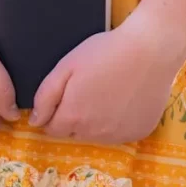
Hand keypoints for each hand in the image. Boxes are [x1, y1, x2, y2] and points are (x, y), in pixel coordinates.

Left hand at [28, 14, 184, 144]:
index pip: (51, 129)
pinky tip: (125, 99)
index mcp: (73, 117)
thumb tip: (35, 122)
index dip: (53, 114)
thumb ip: (45, 97)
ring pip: (97, 135)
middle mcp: (94, 133)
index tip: (65, 96)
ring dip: (95, 122)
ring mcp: (119, 136)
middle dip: (73, 117)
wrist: (150, 50)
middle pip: (73, 133)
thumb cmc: (105, 53)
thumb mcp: (66, 66)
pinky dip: (118, 122)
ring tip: (107, 92)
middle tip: (87, 90)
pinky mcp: (139, 132)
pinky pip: (120, 133)